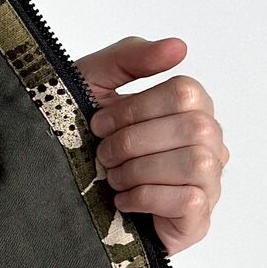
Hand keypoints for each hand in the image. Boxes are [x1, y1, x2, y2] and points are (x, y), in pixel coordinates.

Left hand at [79, 34, 228, 253]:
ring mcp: (208, 182)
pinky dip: (146, 197)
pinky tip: (123, 200)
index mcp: (191, 109)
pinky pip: (189, 200)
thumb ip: (132, 57)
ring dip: (140, 170)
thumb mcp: (95, 84)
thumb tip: (179, 47)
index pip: (186, 93)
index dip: (136, 108)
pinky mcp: (197, 220)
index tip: (99, 124)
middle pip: (193, 127)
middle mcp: (209, 143)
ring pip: (195, 163)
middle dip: (134, 141)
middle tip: (103, 154)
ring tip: (113, 178)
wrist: (57, 192)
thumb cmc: (84, 137)